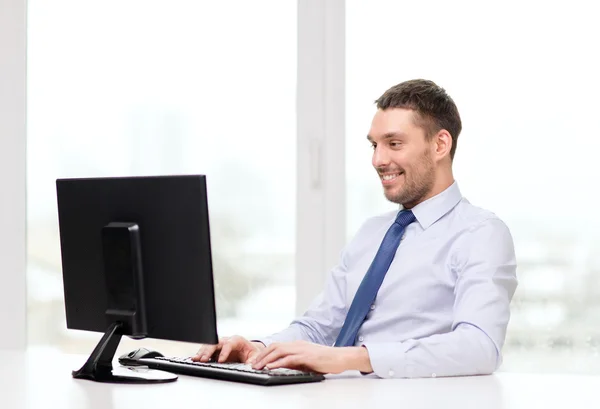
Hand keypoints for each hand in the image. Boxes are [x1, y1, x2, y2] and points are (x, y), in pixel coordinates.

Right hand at [192, 335, 264, 363]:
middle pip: (216, 342)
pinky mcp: (214, 350)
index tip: (220, 361)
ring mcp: (219, 344)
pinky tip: (195, 359)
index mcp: (237, 340)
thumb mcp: (255, 356)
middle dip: (209, 351)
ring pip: (209, 345)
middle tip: (204, 360)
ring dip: (202, 352)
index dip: (224, 352)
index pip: (229, 344)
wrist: (248, 351)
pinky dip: (200, 354)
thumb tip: (251, 365)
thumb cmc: (251, 352)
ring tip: (196, 359)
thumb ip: (253, 360)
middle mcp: (226, 340)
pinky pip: (206, 350)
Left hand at [251, 340, 372, 373]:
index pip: (277, 346)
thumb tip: (282, 366)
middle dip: (261, 355)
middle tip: (252, 364)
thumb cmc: (326, 360)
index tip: (256, 360)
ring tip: (257, 366)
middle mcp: (297, 345)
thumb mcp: (307, 360)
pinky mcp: (306, 357)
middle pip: (274, 347)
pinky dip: (278, 362)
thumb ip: (295, 361)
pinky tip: (271, 367)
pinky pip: (288, 359)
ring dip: (266, 359)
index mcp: (297, 345)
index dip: (265, 353)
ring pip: (279, 351)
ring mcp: (301, 349)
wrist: (340, 357)